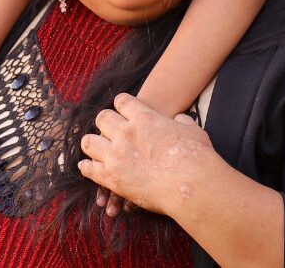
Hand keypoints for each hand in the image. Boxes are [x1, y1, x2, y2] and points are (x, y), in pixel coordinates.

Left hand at [77, 93, 219, 216]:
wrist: (191, 184)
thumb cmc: (197, 157)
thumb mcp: (192, 130)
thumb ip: (181, 122)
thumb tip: (179, 119)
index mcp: (145, 118)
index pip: (122, 101)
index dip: (121, 105)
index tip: (122, 111)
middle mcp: (126, 132)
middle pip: (102, 118)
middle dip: (105, 123)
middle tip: (108, 130)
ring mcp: (116, 154)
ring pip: (89, 142)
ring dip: (92, 143)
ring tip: (94, 147)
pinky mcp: (112, 177)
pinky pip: (89, 169)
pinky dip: (87, 168)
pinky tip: (87, 167)